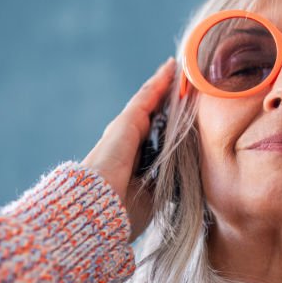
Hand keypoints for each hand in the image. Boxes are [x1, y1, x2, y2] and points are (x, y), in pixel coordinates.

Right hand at [82, 57, 175, 240]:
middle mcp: (126, 144)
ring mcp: (124, 131)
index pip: (154, 139)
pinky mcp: (126, 123)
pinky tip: (171, 67)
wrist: (94, 212)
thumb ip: (167, 184)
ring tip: (182, 70)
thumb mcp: (152, 199)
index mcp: (131, 165)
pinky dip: (160, 82)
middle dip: (169, 102)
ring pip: (149, 103)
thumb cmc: (120, 214)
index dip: (168, 125)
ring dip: (166, 87)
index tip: (184, 115)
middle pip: (153, 117)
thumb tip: (187, 177)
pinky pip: (146, 97)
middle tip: (187, 85)